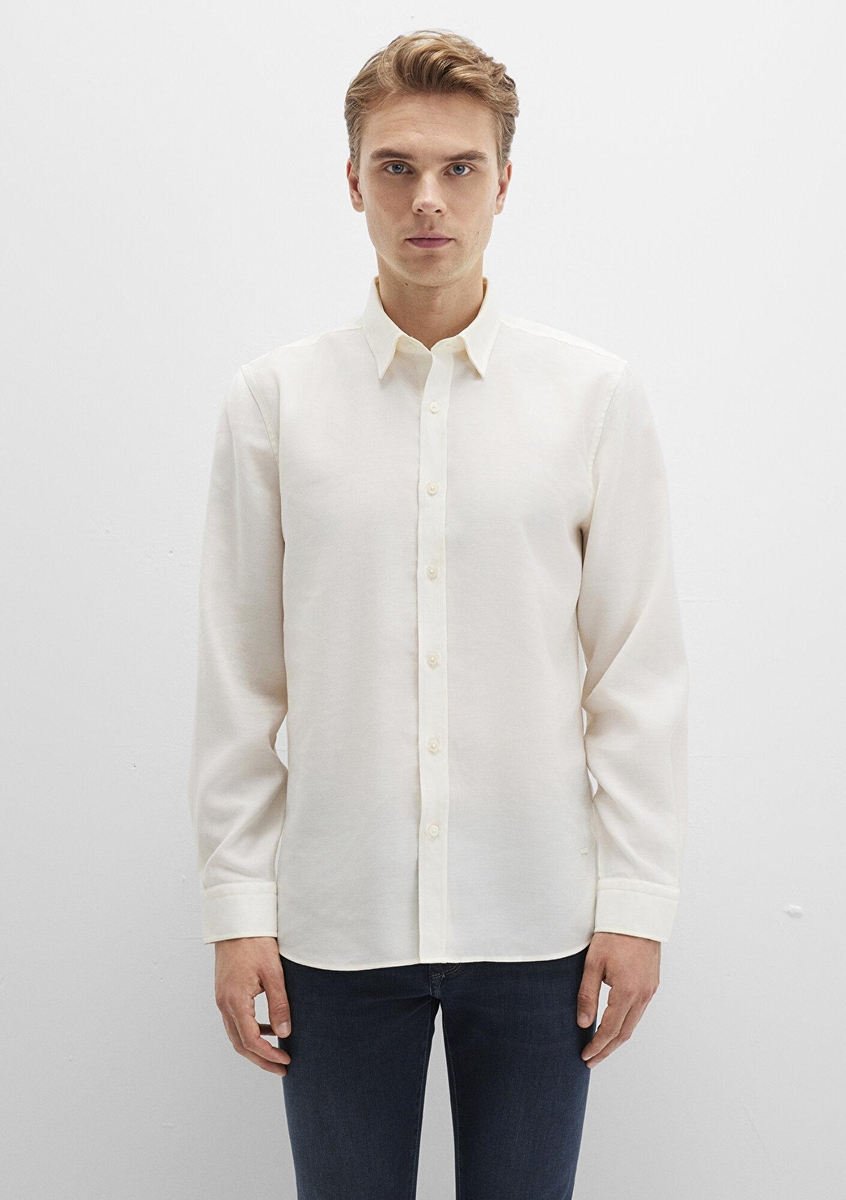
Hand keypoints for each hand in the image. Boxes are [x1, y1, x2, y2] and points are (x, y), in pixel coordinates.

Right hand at [214, 937, 292, 1075]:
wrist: (236, 921)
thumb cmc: (255, 942)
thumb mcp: (274, 973)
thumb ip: (279, 1005)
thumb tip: (284, 1034)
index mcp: (235, 1001)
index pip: (250, 1040)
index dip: (268, 1055)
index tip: (286, 1061)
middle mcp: (224, 1004)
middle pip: (240, 1044)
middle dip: (261, 1059)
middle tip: (282, 1068)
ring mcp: (222, 999)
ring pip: (235, 1034)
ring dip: (254, 1047)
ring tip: (276, 1053)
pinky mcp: (225, 992)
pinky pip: (235, 1020)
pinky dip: (250, 1031)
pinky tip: (268, 1028)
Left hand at [576, 932, 660, 1067]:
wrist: (638, 914)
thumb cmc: (613, 935)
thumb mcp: (593, 963)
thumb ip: (587, 994)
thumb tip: (583, 1023)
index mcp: (627, 992)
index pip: (610, 1030)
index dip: (597, 1046)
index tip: (585, 1057)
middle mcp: (643, 995)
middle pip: (624, 1033)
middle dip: (607, 1049)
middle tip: (591, 1060)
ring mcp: (650, 990)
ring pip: (633, 1024)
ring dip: (617, 1039)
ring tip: (600, 1047)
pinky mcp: (652, 984)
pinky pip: (639, 1011)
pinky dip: (626, 1023)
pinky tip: (614, 1025)